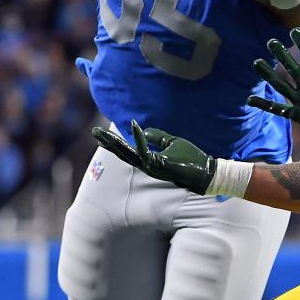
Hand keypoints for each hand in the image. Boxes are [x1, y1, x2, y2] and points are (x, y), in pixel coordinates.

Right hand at [91, 120, 215, 194]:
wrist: (205, 172)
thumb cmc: (191, 159)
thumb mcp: (173, 142)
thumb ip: (157, 137)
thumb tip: (143, 130)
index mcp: (149, 161)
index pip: (128, 152)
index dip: (114, 145)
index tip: (100, 137)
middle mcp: (147, 166)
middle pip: (123, 154)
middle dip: (108, 143)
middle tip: (94, 132)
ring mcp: (152, 167)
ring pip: (128, 155)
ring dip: (115, 143)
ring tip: (102, 133)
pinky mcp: (159, 166)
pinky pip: (145, 151)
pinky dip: (139, 139)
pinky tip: (134, 127)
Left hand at [249, 28, 299, 153]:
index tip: (294, 31)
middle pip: (291, 68)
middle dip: (281, 54)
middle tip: (271, 42)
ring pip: (280, 85)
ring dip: (267, 74)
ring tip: (256, 63)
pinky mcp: (296, 114)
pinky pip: (277, 108)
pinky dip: (264, 104)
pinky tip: (250, 99)